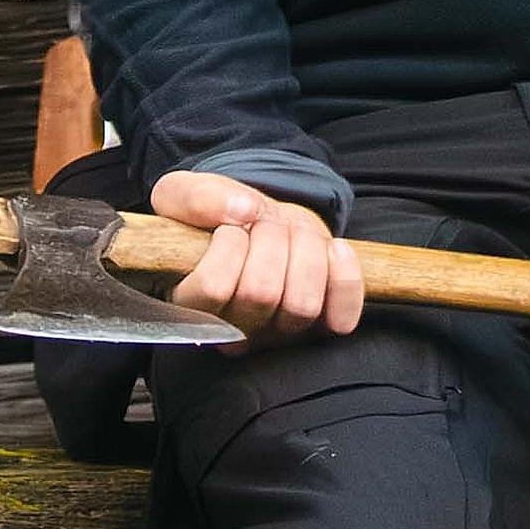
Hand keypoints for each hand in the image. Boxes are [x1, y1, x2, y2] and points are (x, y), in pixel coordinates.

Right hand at [147, 166, 358, 338]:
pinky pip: (341, 318)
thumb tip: (242, 211)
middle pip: (261, 293)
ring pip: (301, 304)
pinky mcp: (319, 329)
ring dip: (306, 250)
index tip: (231, 227)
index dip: (229, 244)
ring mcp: (278, 335)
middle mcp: (233, 333)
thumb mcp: (184, 193)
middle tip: (264, 223)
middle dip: (270, 237)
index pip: (212, 287)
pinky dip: (345, 277)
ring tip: (293, 232)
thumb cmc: (215, 217)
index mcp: (191, 307)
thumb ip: (196, 197)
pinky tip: (334, 249)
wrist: (260, 224)